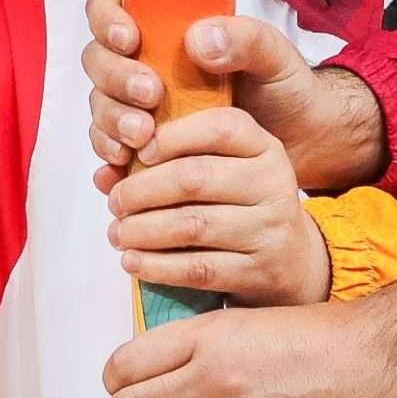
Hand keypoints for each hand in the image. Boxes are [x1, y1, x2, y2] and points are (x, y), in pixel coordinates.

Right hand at [82, 0, 386, 192]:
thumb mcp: (275, 57)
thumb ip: (245, 39)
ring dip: (111, 121)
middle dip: (115, 79)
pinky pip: (110, 151)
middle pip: (99, 60)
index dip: (108, 19)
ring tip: (142, 137)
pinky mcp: (143, 147)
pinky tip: (118, 173)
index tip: (131, 39)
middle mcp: (145, 63)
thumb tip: (199, 39)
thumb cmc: (286, 88)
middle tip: (150, 95)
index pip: (114, 6)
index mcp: (168, 27)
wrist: (301, 143)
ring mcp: (140, 106)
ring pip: (101, 106)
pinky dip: (108, 163)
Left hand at [104, 108, 331, 303]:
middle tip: (115, 202)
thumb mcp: (220, 171)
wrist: (292, 262)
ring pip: (193, 224)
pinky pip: (200, 268)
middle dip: (142, 190)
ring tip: (118, 233)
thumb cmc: (239, 206)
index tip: (138, 151)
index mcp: (263, 146)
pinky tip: (133, 261)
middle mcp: (272, 182)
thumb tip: (104, 175)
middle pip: (196, 177)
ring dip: (143, 230)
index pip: (220, 127)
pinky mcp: (260, 270)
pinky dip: (158, 266)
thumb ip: (166, 163)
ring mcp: (270, 228)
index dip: (172, 136)